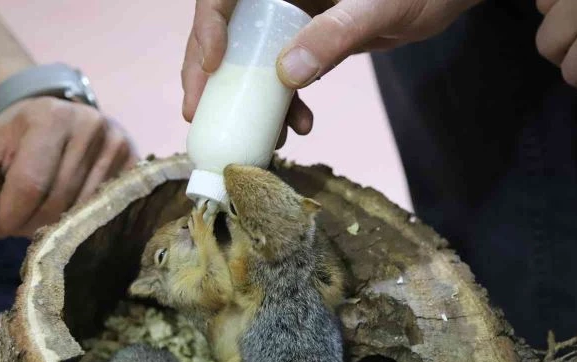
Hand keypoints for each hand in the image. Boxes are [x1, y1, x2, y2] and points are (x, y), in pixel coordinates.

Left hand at [0, 97, 137, 240]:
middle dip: (28, 224)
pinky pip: (107, 210)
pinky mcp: (135, 163)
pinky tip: (66, 214)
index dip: (8, 218)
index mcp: (50, 117)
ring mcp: (119, 145)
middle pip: (58, 202)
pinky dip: (82, 221)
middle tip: (14, 225)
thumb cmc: (11, 138)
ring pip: (83, 212)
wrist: (50, 117)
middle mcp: (91, 126)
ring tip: (37, 216)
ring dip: (55, 226)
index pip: (30, 186)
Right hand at [182, 0, 479, 137]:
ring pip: (252, 59)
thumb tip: (287, 76)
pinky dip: (285, 103)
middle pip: (227, 31)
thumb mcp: (376, 7)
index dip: (207, 28)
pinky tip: (301, 125)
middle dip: (213, 75)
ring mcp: (293, 17)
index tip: (212, 68)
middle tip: (200, 115)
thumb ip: (334, 34)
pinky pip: (282, 73)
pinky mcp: (310, 40)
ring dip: (252, 100)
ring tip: (265, 133)